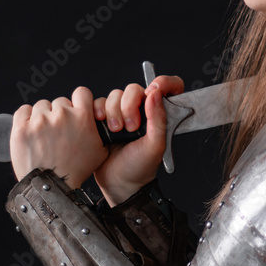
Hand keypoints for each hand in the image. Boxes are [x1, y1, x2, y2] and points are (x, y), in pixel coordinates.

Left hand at [10, 86, 106, 187]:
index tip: (75, 108)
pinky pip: (23, 111)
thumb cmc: (76, 171)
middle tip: (59, 131)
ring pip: (42, 106)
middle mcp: (61, 115)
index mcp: (82, 117)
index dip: (78, 100)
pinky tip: (32, 130)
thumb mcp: (99, 150)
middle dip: (60, 114)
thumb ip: (99, 131)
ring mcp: (40, 121)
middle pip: (60, 102)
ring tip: (45, 135)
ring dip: (43, 117)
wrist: (51, 187)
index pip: (81, 93)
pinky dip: (27, 118)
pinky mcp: (21, 128)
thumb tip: (99, 120)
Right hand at [92, 75, 184, 204]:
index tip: (153, 90)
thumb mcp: (156, 146)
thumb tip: (155, 93)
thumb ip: (158, 119)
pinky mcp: (103, 118)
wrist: (117, 183)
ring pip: (114, 95)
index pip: (168, 87)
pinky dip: (98, 111)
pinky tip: (101, 126)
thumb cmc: (140, 167)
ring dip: (113, 111)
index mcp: (159, 114)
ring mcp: (121, 113)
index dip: (163, 83)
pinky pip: (98, 102)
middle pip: (134, 89)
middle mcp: (141, 110)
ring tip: (116, 132)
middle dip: (129, 105)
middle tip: (131, 128)